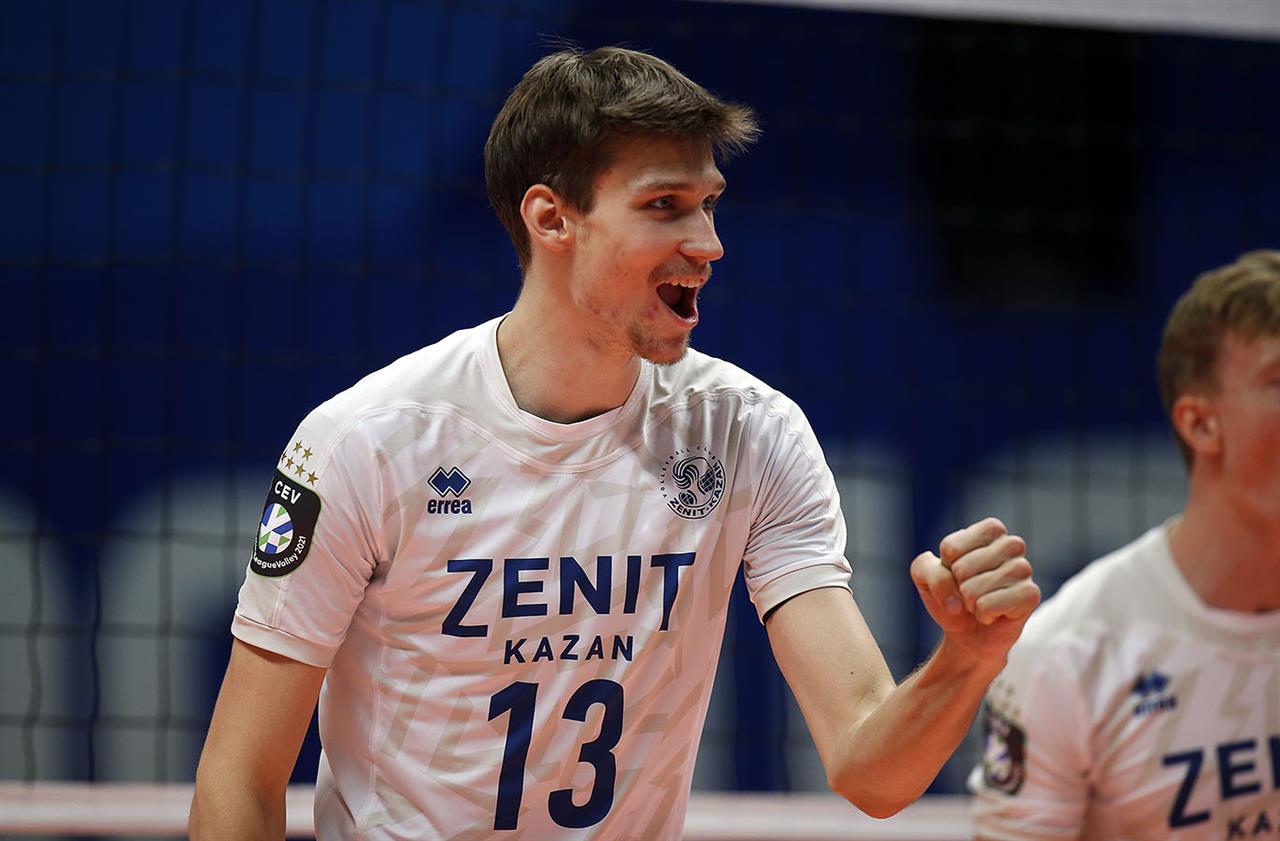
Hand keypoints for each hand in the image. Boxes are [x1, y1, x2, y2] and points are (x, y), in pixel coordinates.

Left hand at [909, 517, 1039, 665]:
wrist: (969, 633)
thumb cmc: (950, 596)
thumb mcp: (923, 575)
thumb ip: (926, 568)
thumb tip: (954, 595)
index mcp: (990, 529)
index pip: (950, 547)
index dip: (945, 567)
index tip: (956, 573)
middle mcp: (1011, 544)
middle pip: (961, 568)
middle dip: (958, 587)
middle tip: (970, 592)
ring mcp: (1024, 568)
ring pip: (973, 589)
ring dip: (970, 603)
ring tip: (982, 602)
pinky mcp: (1030, 594)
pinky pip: (988, 606)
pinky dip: (983, 615)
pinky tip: (994, 614)